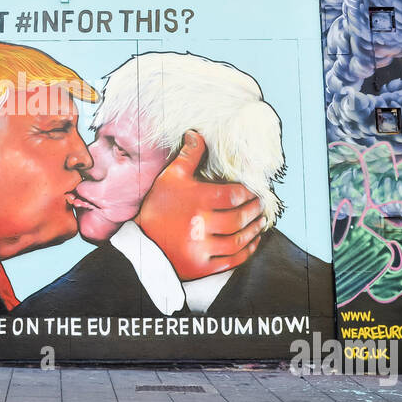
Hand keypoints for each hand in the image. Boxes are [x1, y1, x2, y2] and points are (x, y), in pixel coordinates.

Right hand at [134, 131, 264, 280]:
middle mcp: (200, 225)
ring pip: (238, 240)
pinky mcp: (201, 267)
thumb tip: (195, 133)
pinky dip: (246, 252)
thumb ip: (187, 156)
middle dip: (254, 211)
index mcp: (195, 201)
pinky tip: (252, 243)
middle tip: (260, 206)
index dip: (248, 193)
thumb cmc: (158, 208)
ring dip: (254, 232)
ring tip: (260, 223)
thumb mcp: (170, 178)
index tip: (253, 192)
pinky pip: (231, 260)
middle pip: (238, 218)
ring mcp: (201, 248)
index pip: (232, 195)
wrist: (141, 244)